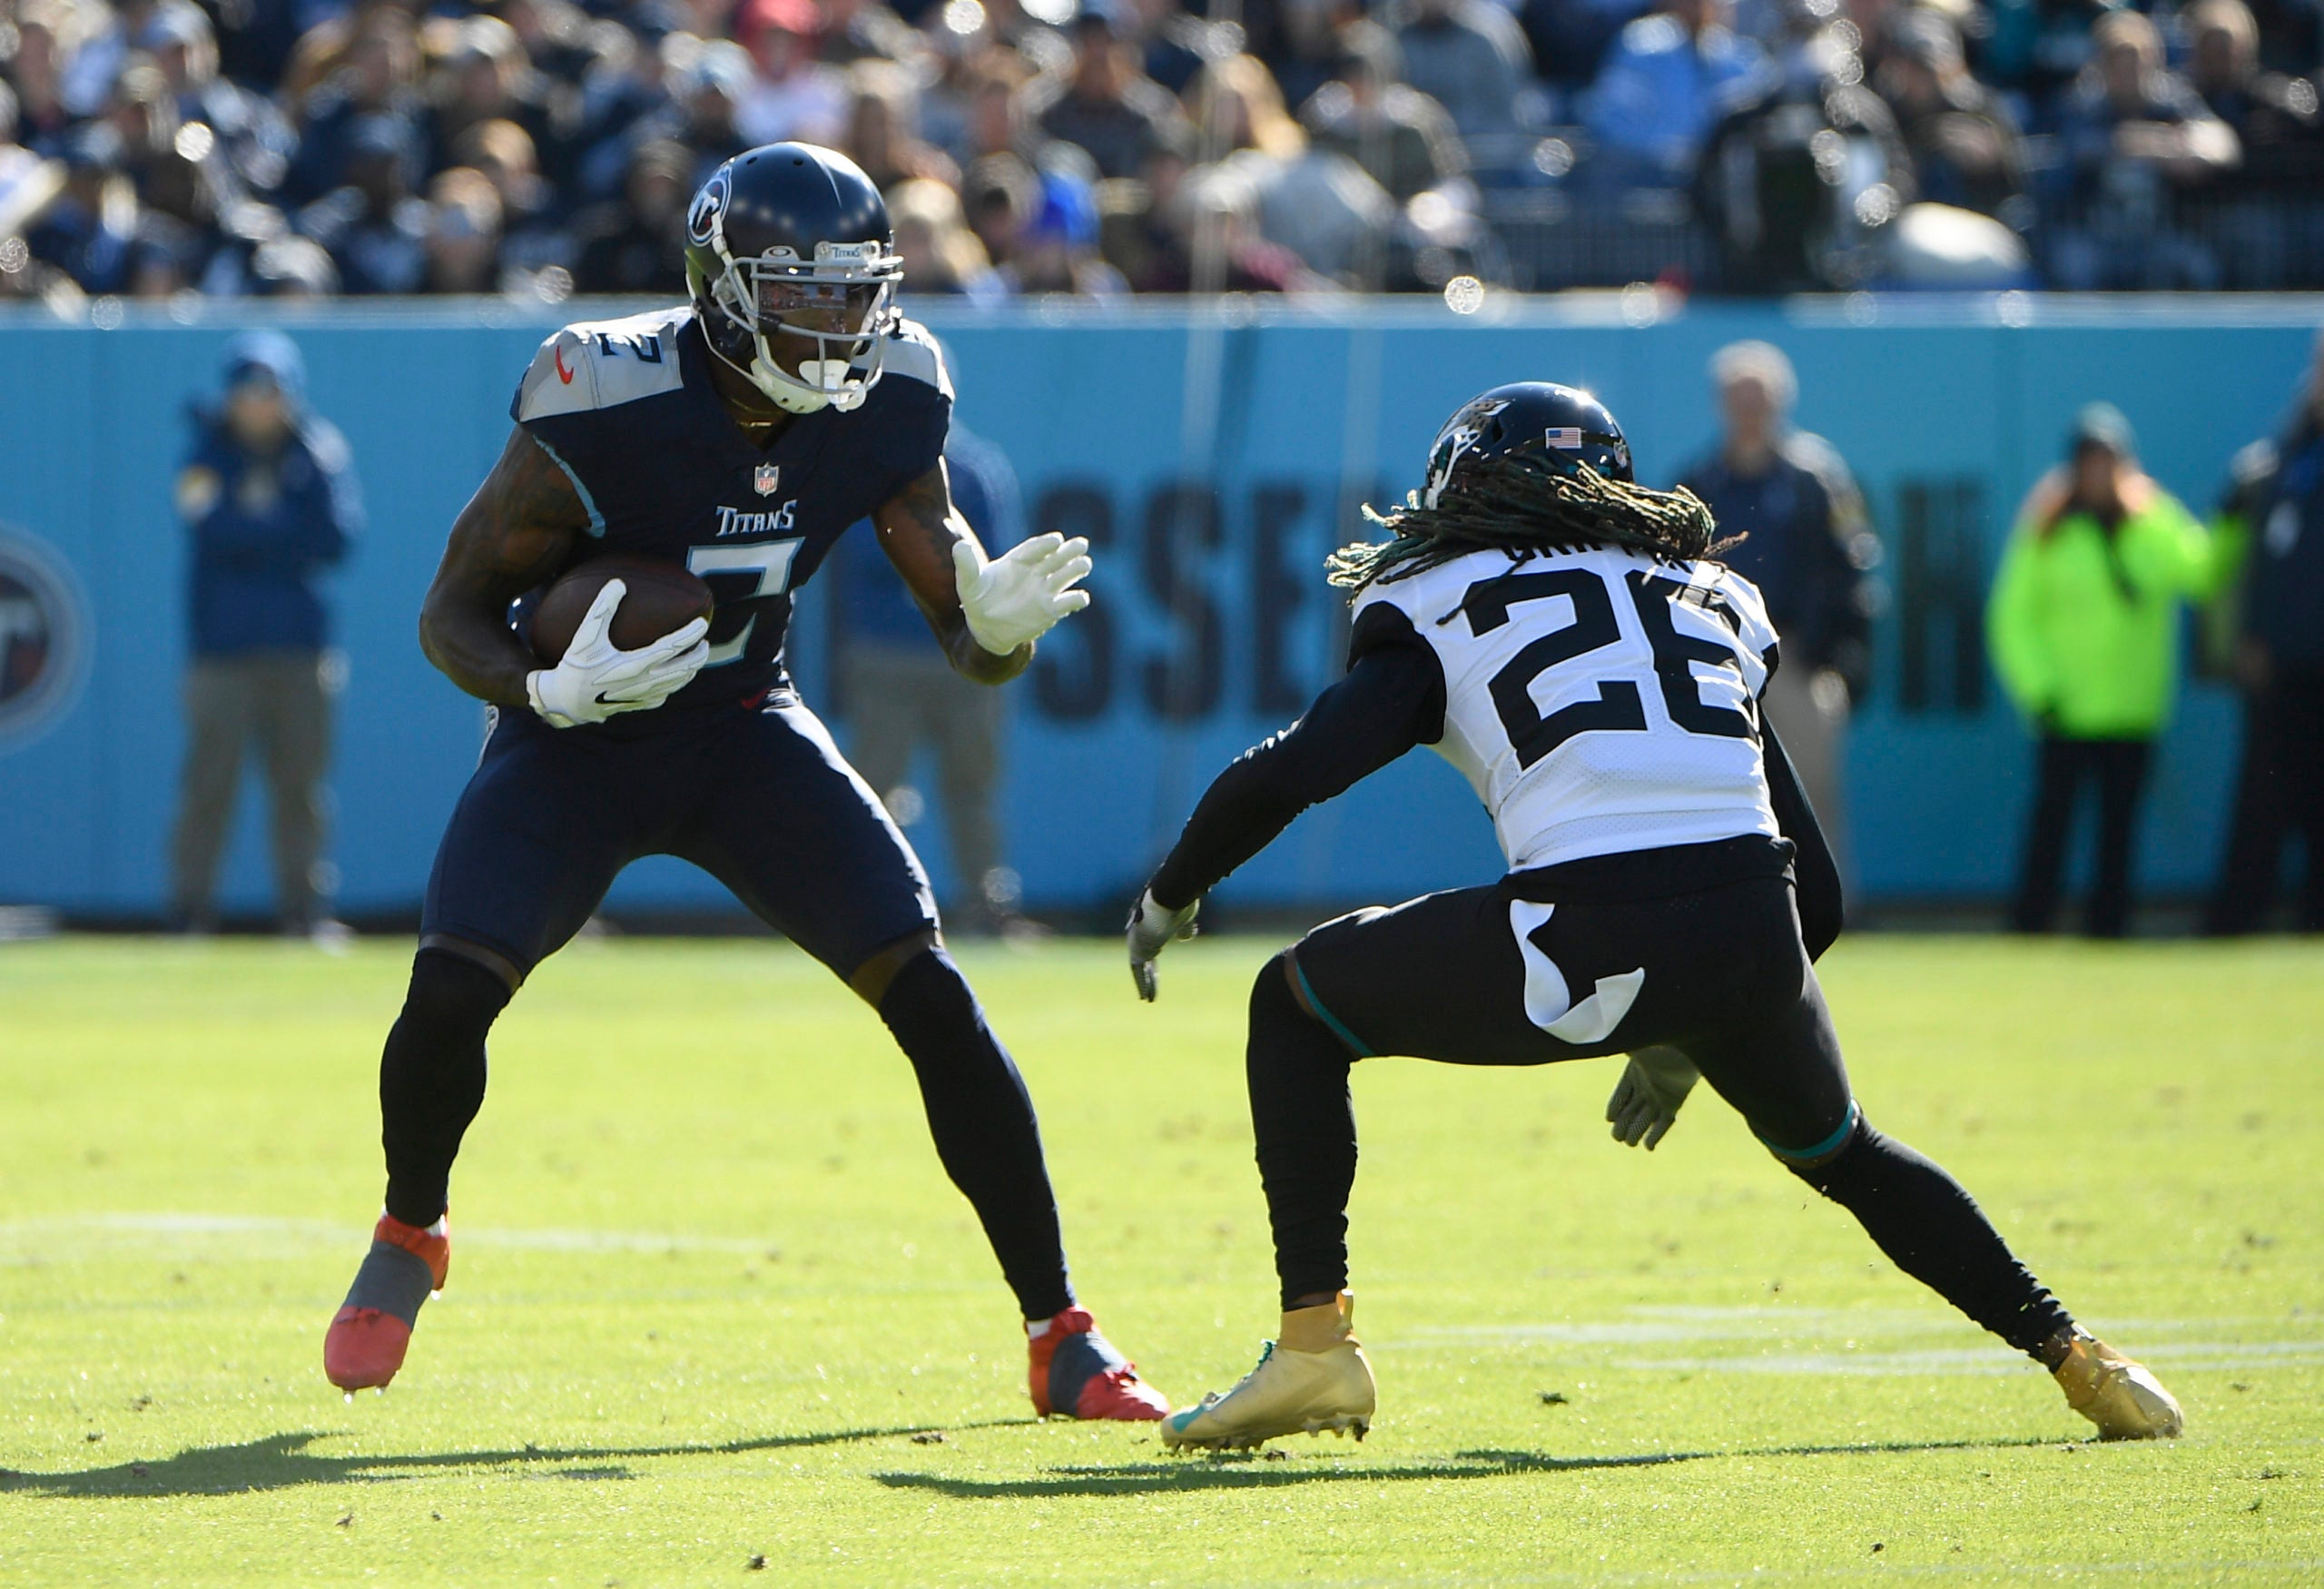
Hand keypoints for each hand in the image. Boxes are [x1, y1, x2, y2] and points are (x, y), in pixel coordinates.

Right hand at [525, 579, 710, 728]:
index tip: (703, 623)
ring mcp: (643, 697)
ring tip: (696, 658)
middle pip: (683, 669)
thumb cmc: (575, 666)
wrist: (566, 702)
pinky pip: (663, 696)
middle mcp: (644, 683)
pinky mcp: (638, 706)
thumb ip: (602, 609)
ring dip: (691, 670)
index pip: (672, 647)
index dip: (690, 635)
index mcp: (635, 665)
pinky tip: (673, 679)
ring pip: (677, 684)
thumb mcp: (585, 636)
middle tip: (705, 642)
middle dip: (699, 656)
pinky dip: (674, 685)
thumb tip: (619, 583)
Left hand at [953, 533, 1092, 655]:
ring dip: (1077, 569)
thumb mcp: (968, 582)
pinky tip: (1081, 598)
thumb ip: (966, 564)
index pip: (1034, 549)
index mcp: (1018, 560)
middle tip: (1082, 545)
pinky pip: (1067, 602)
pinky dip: (1076, 600)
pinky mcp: (1051, 609)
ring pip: (1066, 575)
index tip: (1056, 541)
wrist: (986, 627)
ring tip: (1085, 564)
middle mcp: (1035, 571)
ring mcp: (1045, 589)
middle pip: (1056, 557)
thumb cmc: (977, 599)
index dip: (1045, 545)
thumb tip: (960, 545)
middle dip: (1069, 551)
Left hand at [1127, 886, 1198, 1001]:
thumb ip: (1184, 928)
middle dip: (1148, 972)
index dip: (1153, 953)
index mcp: (1150, 921)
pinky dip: (1143, 984)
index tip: (1156, 962)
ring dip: (1145, 983)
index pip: (1151, 940)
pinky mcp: (1137, 949)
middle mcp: (1140, 931)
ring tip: (1148, 999)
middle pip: (1144, 956)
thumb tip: (1186, 938)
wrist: (1167, 899)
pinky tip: (1147, 998)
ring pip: (1140, 966)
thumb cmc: (1178, 903)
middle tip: (1150, 985)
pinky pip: (1139, 971)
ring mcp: (1136, 939)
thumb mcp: (1185, 918)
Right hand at [1606, 1046, 1698, 1149]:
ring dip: (1636, 1132)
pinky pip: (1664, 1121)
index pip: (1622, 1092)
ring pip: (1645, 1118)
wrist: (1687, 1045)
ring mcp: (1660, 1094)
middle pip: (1631, 1109)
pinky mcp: (1674, 1102)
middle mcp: (1647, 1083)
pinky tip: (1649, 1147)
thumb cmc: (1658, 1042)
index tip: (1610, 1118)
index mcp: (1634, 1069)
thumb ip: (1611, 1051)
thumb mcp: (1630, 1047)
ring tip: (1629, 1142)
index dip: (1615, 1107)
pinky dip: (1657, 1134)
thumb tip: (1585, 1043)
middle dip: (1623, 1125)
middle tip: (1617, 1137)